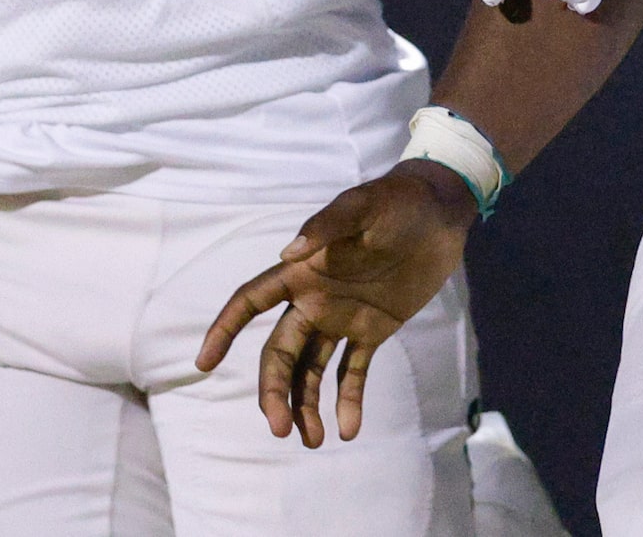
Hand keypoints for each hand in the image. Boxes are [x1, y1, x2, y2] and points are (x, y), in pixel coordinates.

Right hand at [196, 163, 476, 446]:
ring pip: (310, 370)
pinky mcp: (372, 331)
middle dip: (274, 391)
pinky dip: (348, 402)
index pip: (250, 302)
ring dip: (305, 406)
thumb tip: (288, 253)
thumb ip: (327, 225)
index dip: (224, 330)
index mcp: (301, 271)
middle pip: (279, 352)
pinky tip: (348, 431)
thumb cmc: (396, 201)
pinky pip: (353, 373)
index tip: (204, 364)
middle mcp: (313, 299)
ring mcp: (341, 318)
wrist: (439, 213)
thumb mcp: (363, 206)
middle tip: (280, 430)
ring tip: (314, 441)